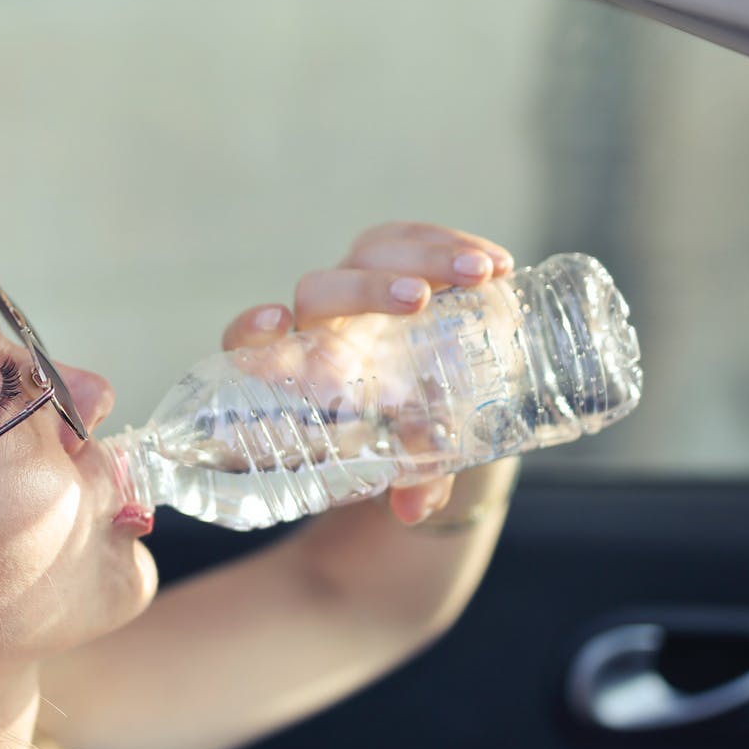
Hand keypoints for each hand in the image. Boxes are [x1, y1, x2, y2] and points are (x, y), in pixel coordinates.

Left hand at [219, 222, 515, 523]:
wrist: (439, 406)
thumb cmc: (403, 437)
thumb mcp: (409, 463)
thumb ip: (413, 481)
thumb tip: (412, 509)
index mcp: (303, 372)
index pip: (250, 343)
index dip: (252, 331)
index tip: (274, 321)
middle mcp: (323, 323)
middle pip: (319, 290)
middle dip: (366, 290)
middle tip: (418, 301)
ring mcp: (360, 285)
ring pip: (371, 253)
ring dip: (425, 258)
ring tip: (480, 275)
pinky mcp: (400, 261)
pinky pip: (414, 238)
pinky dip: (453, 244)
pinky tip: (497, 264)